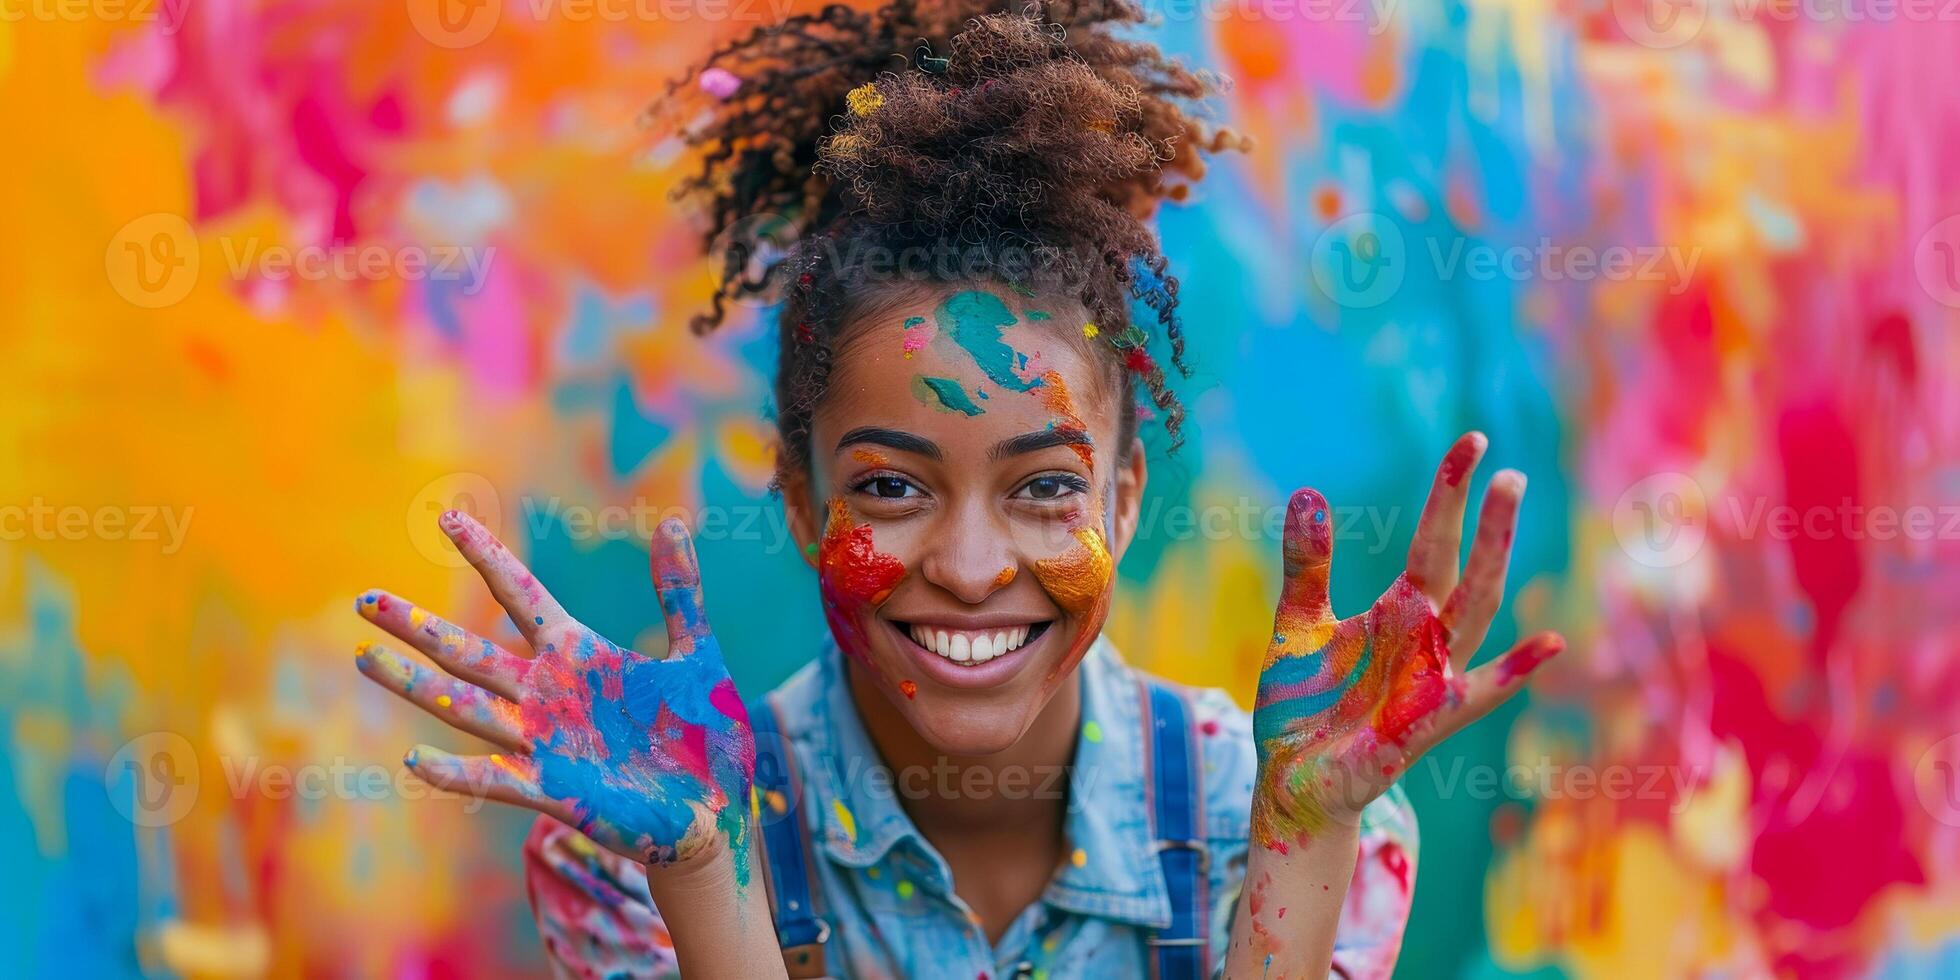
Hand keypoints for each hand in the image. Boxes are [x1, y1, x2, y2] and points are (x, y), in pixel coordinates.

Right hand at [354, 511, 755, 867]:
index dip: (486, 557)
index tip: (448, 518)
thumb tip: (675, 523)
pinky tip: (417, 761)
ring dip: (417, 685)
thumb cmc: (704, 738)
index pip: (521, 595)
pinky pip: (495, 779)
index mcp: (579, 655)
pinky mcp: (554, 791)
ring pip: (467, 707)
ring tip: (366, 657)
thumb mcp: (698, 655)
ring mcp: (545, 742)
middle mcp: (549, 694)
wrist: (716, 814)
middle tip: (365, 599)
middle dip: (418, 626)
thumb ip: (681, 593)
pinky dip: (457, 772)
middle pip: (470, 652)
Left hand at [1250, 432, 1562, 849]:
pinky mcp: (1423, 723)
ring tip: (1510, 508)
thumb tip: (1307, 492)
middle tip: (1505, 471)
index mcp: (1399, 612)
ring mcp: (1430, 679)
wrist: (1291, 779)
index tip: (1472, 443)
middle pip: (1465, 570)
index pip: (1432, 542)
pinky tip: (1548, 645)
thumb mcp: (1297, 624)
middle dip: (1486, 522)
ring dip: (1493, 562)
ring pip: (1475, 614)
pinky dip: (1510, 673)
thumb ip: (1307, 565)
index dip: (1450, 495)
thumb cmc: (1304, 707)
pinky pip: (1476, 694)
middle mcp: (1424, 640)